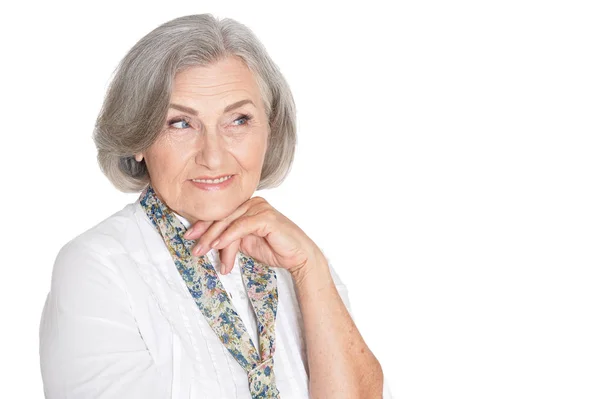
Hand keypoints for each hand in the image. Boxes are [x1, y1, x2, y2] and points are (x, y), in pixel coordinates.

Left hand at [183, 196, 321, 275]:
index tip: (189, 236)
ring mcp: (260, 207)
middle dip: (206, 234)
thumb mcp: (245, 244)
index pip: (221, 214)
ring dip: (214, 237)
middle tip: (195, 249)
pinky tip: (218, 245)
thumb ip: (230, 239)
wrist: (297, 256)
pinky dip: (228, 236)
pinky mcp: (266, 217)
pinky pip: (242, 226)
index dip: (204, 225)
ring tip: (203, 250)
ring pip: (230, 221)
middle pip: (223, 217)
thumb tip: (210, 243)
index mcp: (248, 206)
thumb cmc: (275, 248)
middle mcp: (253, 203)